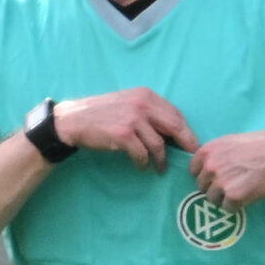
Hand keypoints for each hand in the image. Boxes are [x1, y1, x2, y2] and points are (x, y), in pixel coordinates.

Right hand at [51, 88, 199, 168]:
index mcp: (146, 95)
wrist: (73, 119)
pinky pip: (142, 154)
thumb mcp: (128, 103)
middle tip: (189, 159)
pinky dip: (144, 163)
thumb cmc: (103, 114)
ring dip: (161, 160)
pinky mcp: (123, 134)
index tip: (191, 145)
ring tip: (160, 168)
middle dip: (185, 145)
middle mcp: (142, 104)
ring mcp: (133, 119)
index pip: (176, 114)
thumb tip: (174, 131)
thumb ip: (150, 112)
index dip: (186, 131)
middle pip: (175, 127)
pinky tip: (142, 167)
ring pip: (159, 145)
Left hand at [187, 127, 264, 208]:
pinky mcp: (232, 197)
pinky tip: (247, 195)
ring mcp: (220, 183)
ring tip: (240, 189)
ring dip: (224, 198)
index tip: (216, 176)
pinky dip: (236, 205)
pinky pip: (227, 208)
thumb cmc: (258, 146)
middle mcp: (210, 167)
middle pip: (201, 187)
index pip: (193, 171)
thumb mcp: (229, 142)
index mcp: (207, 151)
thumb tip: (205, 168)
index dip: (205, 175)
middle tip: (231, 184)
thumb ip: (214, 154)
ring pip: (212, 200)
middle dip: (214, 188)